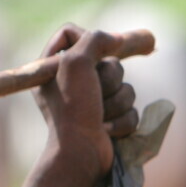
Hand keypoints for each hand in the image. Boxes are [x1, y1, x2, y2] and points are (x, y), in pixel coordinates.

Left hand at [24, 24, 139, 186]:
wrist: (79, 153)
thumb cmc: (71, 108)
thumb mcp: (76, 63)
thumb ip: (95, 40)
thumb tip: (117, 39)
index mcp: (53, 68)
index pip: (70, 33)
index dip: (88, 39)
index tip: (99, 50)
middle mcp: (72, 83)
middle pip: (108, 61)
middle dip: (108, 78)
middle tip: (94, 93)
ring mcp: (93, 104)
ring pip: (125, 86)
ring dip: (116, 102)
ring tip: (99, 117)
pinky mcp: (111, 122)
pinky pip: (132, 110)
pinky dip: (122, 121)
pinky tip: (106, 131)